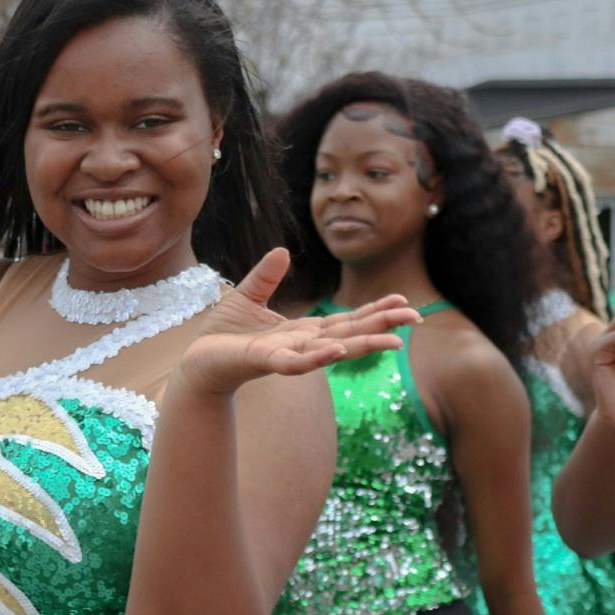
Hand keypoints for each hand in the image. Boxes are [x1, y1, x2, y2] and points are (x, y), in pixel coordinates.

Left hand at [174, 248, 421, 398]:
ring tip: (394, 341)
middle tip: (418, 318)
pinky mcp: (267, 363)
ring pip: (333, 350)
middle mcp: (303, 345)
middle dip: (383, 326)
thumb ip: (266, 277)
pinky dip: (318, 356)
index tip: (404, 302)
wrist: (196, 362)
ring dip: (363, 346)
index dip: (375, 311)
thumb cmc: (222, 335)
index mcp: (303, 330)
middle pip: (351, 333)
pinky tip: (337, 349)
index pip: (347, 319)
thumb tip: (283, 250)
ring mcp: (288, 356)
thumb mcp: (246, 297)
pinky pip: (297, 362)